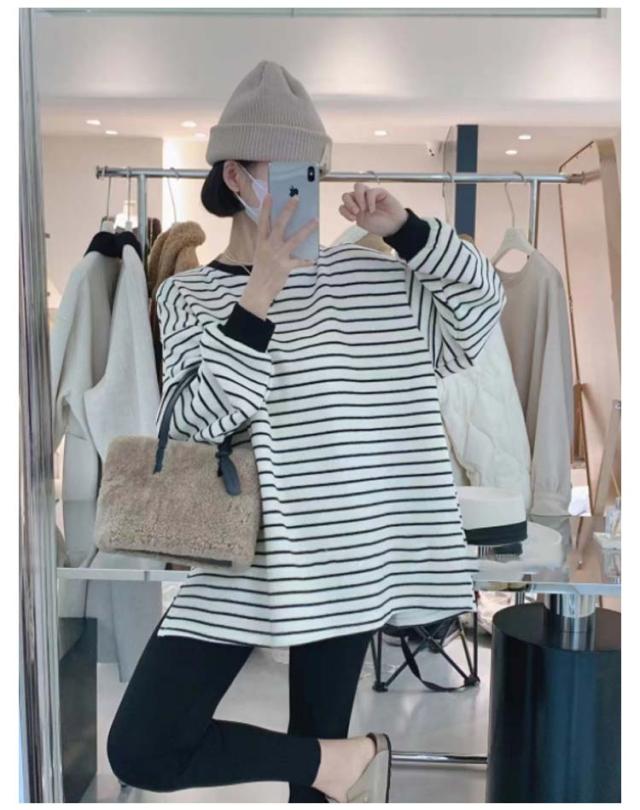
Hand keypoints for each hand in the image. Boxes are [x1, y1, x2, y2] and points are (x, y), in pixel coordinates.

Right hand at [239, 194, 317, 318]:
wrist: (258, 290)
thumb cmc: (261, 271)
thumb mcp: (261, 254)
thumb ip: (270, 243)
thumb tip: (284, 233)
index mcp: (261, 242)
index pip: (263, 222)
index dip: (265, 208)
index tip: (269, 195)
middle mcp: (268, 246)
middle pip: (280, 224)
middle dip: (289, 210)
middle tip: (297, 198)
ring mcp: (277, 256)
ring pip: (294, 239)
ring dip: (306, 229)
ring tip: (316, 220)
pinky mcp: (285, 266)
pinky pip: (300, 261)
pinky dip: (307, 260)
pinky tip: (313, 259)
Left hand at [339, 182, 407, 237]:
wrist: (393, 227)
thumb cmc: (379, 225)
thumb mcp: (362, 222)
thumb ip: (354, 213)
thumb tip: (350, 206)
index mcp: (355, 208)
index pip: (343, 204)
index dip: (345, 211)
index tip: (353, 219)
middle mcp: (360, 200)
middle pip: (347, 194)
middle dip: (349, 204)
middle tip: (357, 212)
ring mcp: (369, 195)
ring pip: (357, 187)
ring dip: (358, 198)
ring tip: (363, 208)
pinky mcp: (379, 192)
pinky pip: (371, 192)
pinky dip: (370, 201)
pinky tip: (373, 209)